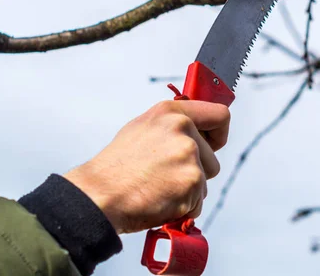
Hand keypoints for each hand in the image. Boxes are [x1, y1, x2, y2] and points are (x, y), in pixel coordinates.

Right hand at [63, 100, 229, 233]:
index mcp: (171, 112)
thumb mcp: (142, 128)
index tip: (213, 144)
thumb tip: (195, 129)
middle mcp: (183, 129)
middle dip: (196, 171)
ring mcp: (189, 155)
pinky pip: (198, 201)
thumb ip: (172, 125)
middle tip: (165, 176)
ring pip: (205, 181)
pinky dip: (182, 207)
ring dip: (189, 190)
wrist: (100, 194)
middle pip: (213, 158)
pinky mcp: (191, 181)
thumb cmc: (116, 167)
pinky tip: (159, 200)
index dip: (218, 133)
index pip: (220, 115)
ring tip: (158, 187)